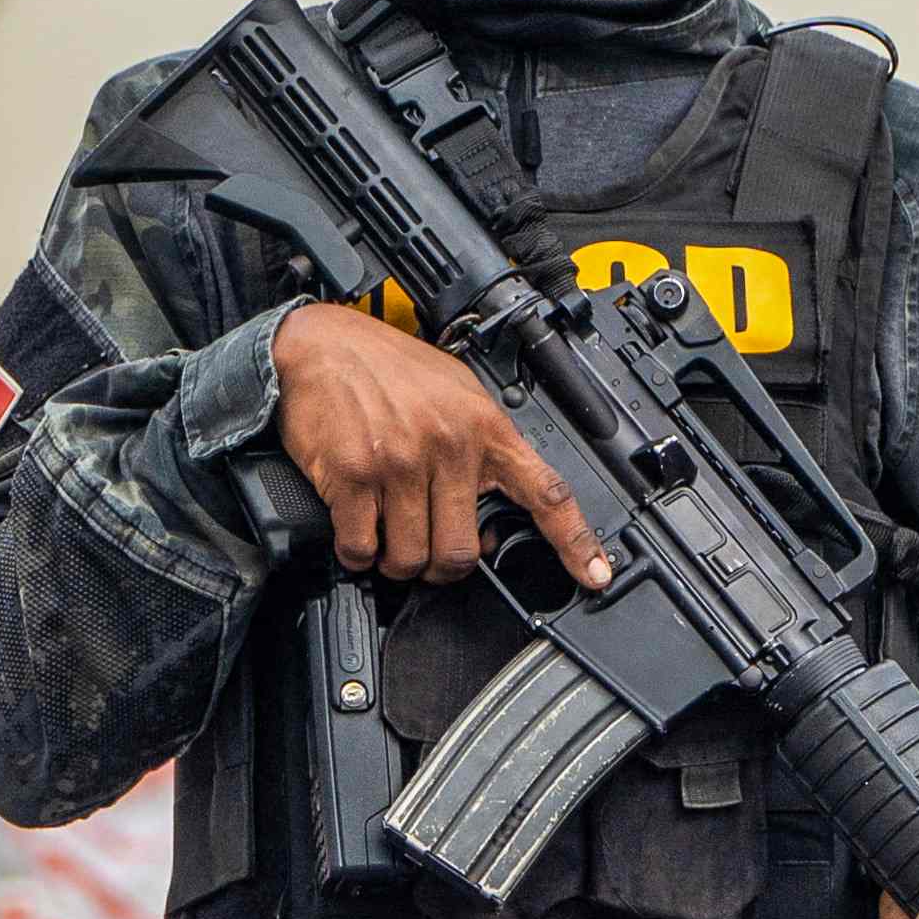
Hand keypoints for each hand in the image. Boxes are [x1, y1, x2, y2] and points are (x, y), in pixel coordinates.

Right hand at [267, 300, 606, 587]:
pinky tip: (357, 536)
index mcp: (486, 429)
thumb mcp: (457, 393)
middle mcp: (449, 447)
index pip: (546, 493)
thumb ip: (482, 444)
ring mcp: (400, 463)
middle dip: (441, 568)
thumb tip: (496, 502)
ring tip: (388, 542)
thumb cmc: (390, 369)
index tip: (595, 575)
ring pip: (412, 558)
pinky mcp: (352, 476)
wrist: (323, 343)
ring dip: (397, 563)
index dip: (575, 541)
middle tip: (427, 555)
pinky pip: (362, 547)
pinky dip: (358, 554)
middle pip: (461, 552)